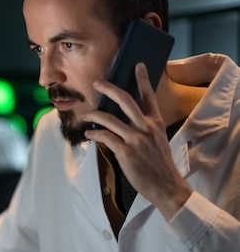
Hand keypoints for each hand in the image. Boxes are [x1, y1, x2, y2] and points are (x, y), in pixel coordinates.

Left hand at [83, 63, 192, 220]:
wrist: (165, 185)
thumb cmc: (159, 164)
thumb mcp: (158, 141)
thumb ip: (145, 129)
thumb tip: (125, 123)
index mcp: (156, 123)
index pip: (149, 96)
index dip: (143, 80)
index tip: (138, 65)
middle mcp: (146, 127)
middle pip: (126, 100)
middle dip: (109, 88)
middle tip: (97, 83)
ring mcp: (135, 139)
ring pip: (110, 119)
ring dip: (94, 114)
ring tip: (85, 114)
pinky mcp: (125, 152)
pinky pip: (105, 137)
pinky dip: (94, 134)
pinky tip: (89, 134)